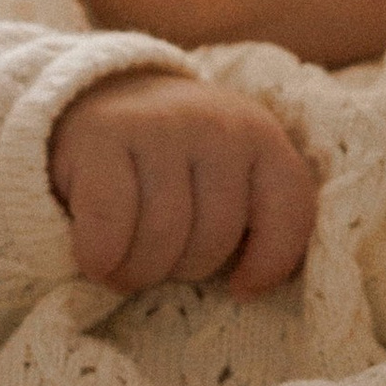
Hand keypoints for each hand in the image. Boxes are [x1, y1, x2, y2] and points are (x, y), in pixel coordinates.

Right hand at [49, 71, 315, 295]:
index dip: (269, 264)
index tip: (239, 288)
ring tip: (124, 266)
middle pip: (215, 238)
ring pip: (163, 237)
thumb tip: (247, 287)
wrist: (102, 98)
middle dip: (183, 270)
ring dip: (137, 271)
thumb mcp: (229, 176)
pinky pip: (110, 224)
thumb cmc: (172, 162)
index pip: (290, 210)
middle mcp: (216, 124)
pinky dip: (99, 257)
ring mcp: (159, 125)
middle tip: (158, 265)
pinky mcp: (102, 134)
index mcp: (260, 136)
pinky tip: (94, 261)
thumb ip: (255, 215)